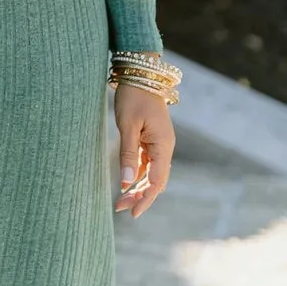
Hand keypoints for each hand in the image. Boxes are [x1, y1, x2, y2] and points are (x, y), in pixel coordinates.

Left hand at [113, 80, 175, 219]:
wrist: (140, 73)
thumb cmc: (134, 96)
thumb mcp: (128, 125)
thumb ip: (127, 154)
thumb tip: (125, 183)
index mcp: (164, 145)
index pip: (157, 181)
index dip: (145, 198)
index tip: (132, 212)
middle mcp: (165, 147)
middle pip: (155, 180)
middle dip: (140, 196)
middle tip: (120, 208)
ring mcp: (159, 143)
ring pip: (150, 173)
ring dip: (137, 187)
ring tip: (121, 200)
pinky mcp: (151, 139)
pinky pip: (146, 163)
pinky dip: (136, 174)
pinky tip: (126, 182)